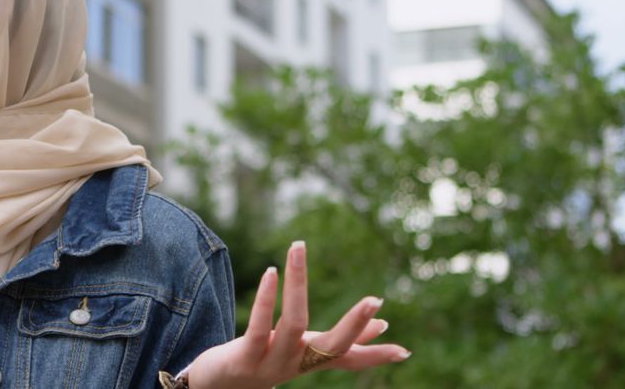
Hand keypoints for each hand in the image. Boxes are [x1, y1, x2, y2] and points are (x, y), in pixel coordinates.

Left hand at [185, 241, 410, 387]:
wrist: (219, 386)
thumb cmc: (266, 358)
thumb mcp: (304, 348)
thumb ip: (337, 338)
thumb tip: (384, 324)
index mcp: (311, 360)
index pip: (349, 359)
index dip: (375, 355)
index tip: (405, 350)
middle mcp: (296, 364)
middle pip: (332, 346)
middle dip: (355, 325)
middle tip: (375, 300)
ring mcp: (272, 362)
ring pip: (293, 325)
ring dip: (298, 285)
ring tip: (299, 248)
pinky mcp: (245, 357)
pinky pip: (259, 327)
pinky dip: (267, 298)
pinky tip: (272, 272)